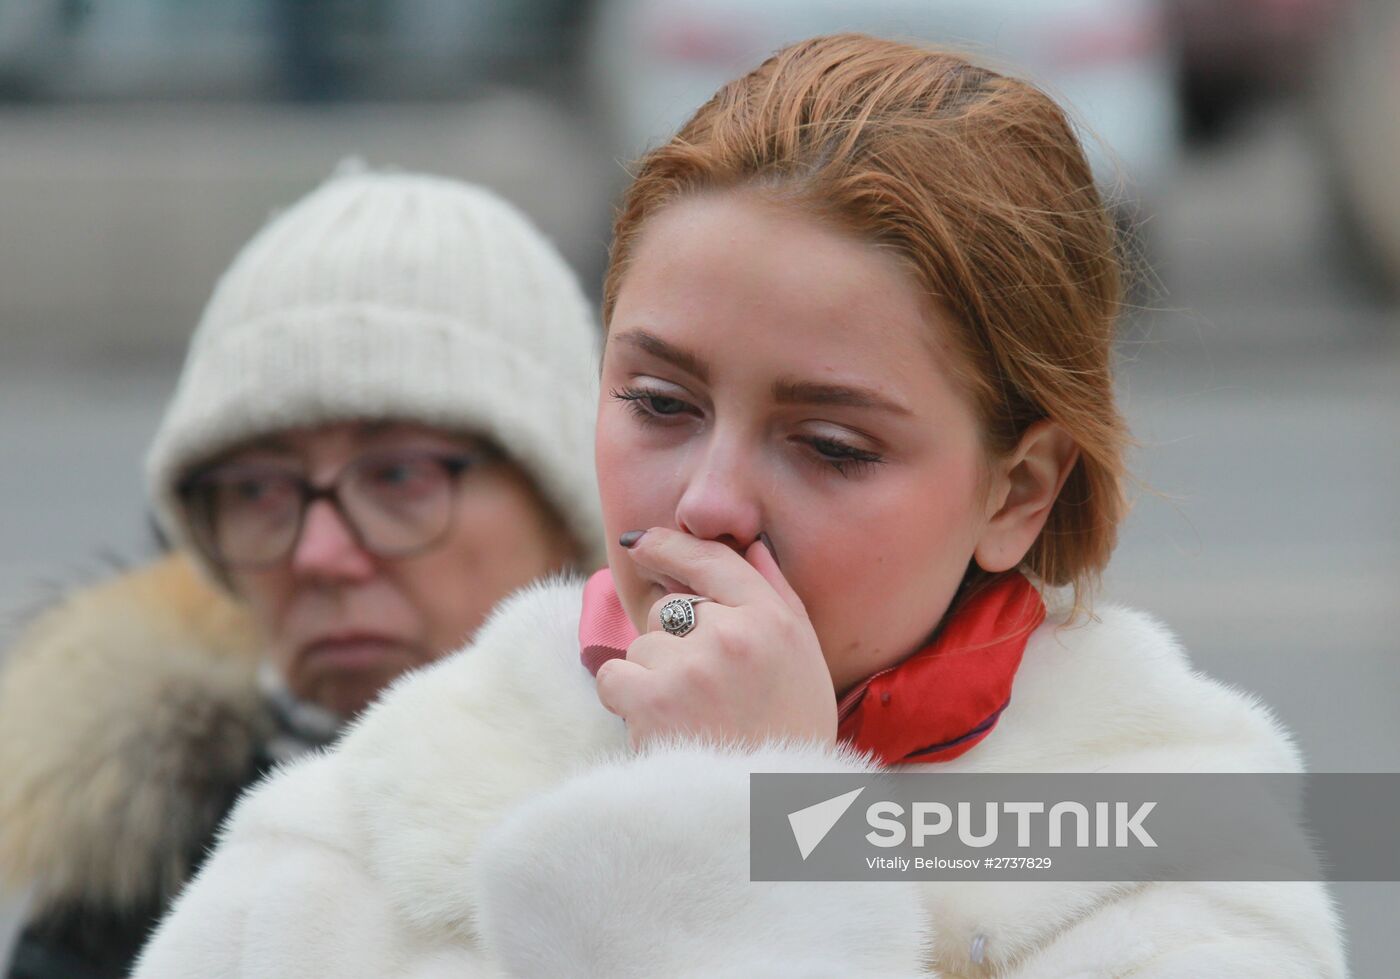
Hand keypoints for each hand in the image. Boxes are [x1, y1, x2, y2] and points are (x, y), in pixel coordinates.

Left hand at [594, 528, 837, 749]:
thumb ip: (777, 597)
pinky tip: (662, 727)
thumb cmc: (789, 737)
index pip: (714, 561)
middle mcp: (735, 635)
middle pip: (672, 610)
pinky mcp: (655, 699)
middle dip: (676, 643)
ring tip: (692, 719)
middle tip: (707, 695)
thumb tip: (751, 545)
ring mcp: (692, 666)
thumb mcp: (805, 660)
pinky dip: (627, 701)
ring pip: (643, 645)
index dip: (670, 547)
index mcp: (775, 621)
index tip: (642, 543)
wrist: (770, 815)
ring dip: (654, 677)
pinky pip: (615, 675)